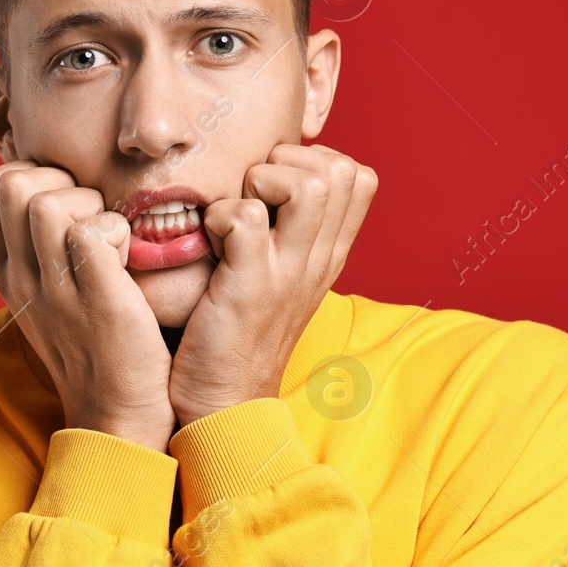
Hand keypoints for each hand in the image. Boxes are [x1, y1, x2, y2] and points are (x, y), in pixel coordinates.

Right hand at [0, 160, 176, 450]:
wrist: (117, 413)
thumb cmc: (96, 341)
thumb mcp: (48, 290)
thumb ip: (39, 243)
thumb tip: (51, 187)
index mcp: (5, 269)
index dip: (27, 174)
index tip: (63, 203)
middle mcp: (19, 277)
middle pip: (11, 183)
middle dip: (60, 182)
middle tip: (90, 218)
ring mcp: (53, 290)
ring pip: (46, 203)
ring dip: (90, 205)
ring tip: (109, 242)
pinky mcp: (95, 299)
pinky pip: (92, 232)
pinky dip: (118, 231)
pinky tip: (127, 261)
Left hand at [168, 143, 378, 427]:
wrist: (224, 405)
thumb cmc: (237, 333)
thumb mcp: (281, 277)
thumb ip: (290, 230)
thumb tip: (272, 174)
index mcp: (329, 254)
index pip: (358, 175)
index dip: (312, 160)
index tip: (273, 189)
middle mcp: (319, 260)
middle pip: (339, 169)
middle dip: (285, 163)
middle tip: (253, 198)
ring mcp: (289, 273)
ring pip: (307, 184)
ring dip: (259, 183)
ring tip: (236, 218)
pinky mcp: (250, 287)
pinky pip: (243, 215)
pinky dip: (217, 217)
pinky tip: (209, 244)